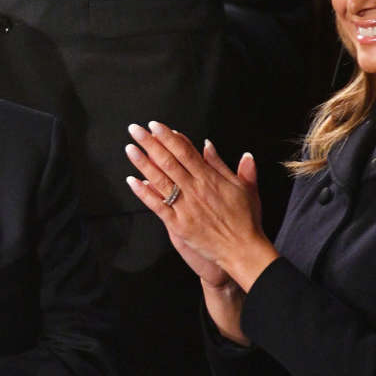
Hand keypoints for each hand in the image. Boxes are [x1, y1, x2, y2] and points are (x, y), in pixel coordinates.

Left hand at [124, 123, 276, 291]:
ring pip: (160, 180)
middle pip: (168, 161)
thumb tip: (209, 144)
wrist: (242, 250)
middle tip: (135, 130)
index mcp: (210, 178)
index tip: (155, 126)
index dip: (168, 137)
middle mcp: (195, 189)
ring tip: (130, 149)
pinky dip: (144, 193)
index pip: (185, 151)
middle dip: (150, 143)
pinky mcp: (178, 224)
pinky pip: (157, 206)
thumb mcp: (244, 187)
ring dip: (143, 163)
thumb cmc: (245, 220)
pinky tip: (132, 181)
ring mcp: (185, 206)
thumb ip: (224, 165)